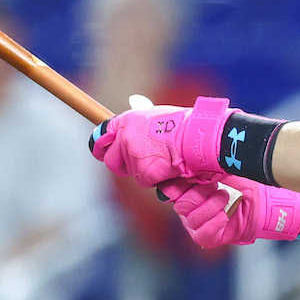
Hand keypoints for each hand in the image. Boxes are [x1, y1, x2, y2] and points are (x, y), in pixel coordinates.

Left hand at [89, 97, 235, 187]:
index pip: (102, 134)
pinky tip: (171, 167)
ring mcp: (133, 154)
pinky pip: (147, 181)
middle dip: (126, 166)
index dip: (100, 146)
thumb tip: (132, 137)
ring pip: (133, 173)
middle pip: (112, 161)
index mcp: (128, 120)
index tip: (100, 151)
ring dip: (149, 172)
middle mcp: (125, 135)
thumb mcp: (157, 118)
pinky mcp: (144, 171)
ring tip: (167, 159)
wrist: (199, 135)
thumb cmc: (186, 126)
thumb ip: (140, 128)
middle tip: (145, 164)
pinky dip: (160, 179)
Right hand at [160, 175, 299, 247]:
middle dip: (197, 194)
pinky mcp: (211, 237)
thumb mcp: (224, 166)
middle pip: (180, 205)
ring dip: (209, 207)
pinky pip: (201, 235)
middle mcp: (190, 207)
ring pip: (190, 219)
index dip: (178, 184)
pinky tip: (225, 214)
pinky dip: (213, 224)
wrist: (266, 200)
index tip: (191, 175)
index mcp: (189, 188)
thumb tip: (191, 150)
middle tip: (215, 186)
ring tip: (225, 198)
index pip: (170, 189)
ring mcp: (199, 223)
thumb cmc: (244, 181)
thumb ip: (204, 162)